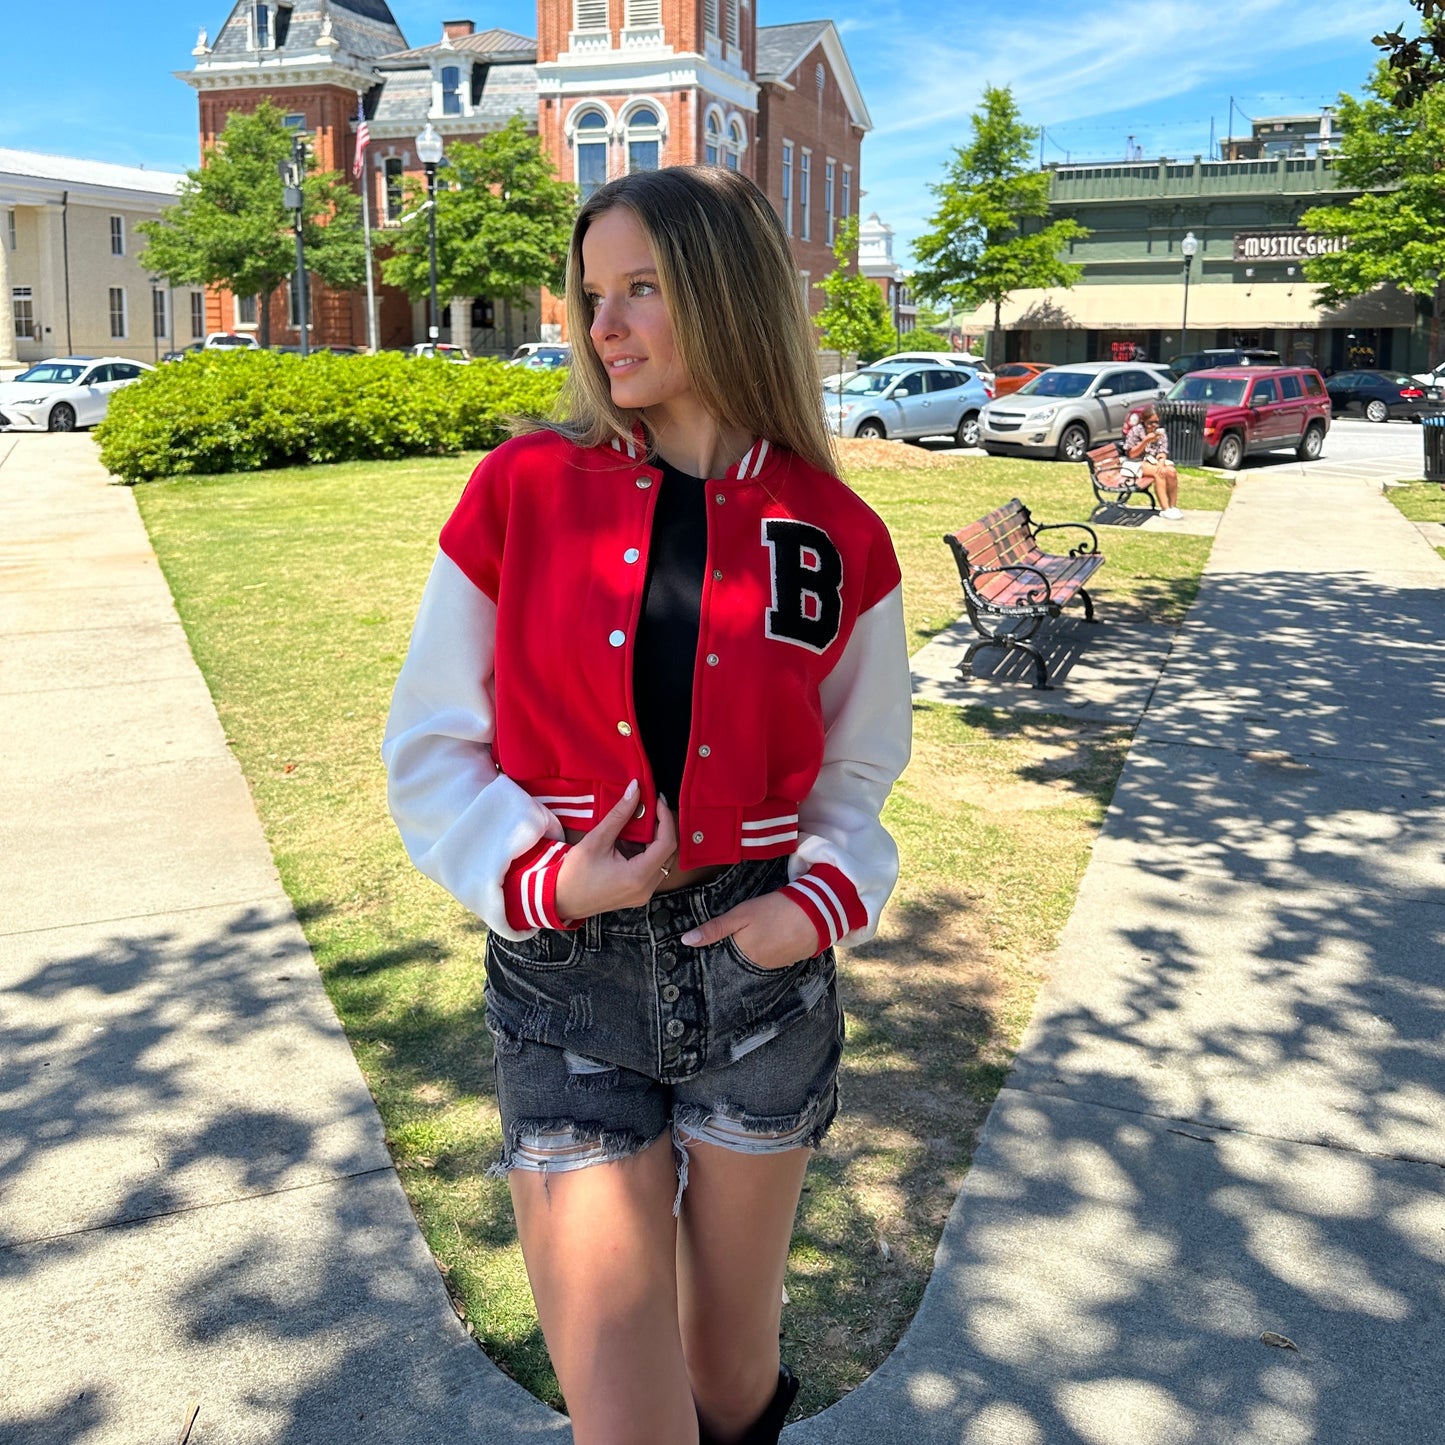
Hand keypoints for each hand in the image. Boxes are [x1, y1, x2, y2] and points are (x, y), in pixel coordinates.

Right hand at [553, 781, 677, 920]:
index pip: (667, 843)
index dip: (665, 818)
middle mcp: (646, 888)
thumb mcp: (597, 840)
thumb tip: (635, 790)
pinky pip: (652, 869)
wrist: (560, 900)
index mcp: (638, 877)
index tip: (656, 801)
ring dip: (654, 839)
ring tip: (638, 821)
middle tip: (650, 807)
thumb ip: (619, 815)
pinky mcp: (638, 893)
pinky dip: (646, 852)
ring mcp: (643, 893)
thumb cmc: (574, 874)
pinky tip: (630, 840)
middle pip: (669, 852)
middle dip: (662, 827)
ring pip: (662, 860)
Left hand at [681, 890, 818, 969]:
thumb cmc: (775, 910)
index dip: (722, 945)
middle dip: (739, 948)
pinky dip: (772, 948)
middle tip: (748, 929)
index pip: (724, 956)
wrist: (817, 913)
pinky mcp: (791, 960)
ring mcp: (776, 964)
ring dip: (757, 948)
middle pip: (741, 958)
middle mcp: (757, 965)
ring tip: (762, 931)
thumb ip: (714, 928)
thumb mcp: (741, 914)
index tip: (724, 937)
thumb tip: (686, 941)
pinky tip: (774, 935)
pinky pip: (774, 957)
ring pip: (757, 958)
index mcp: (743, 954)